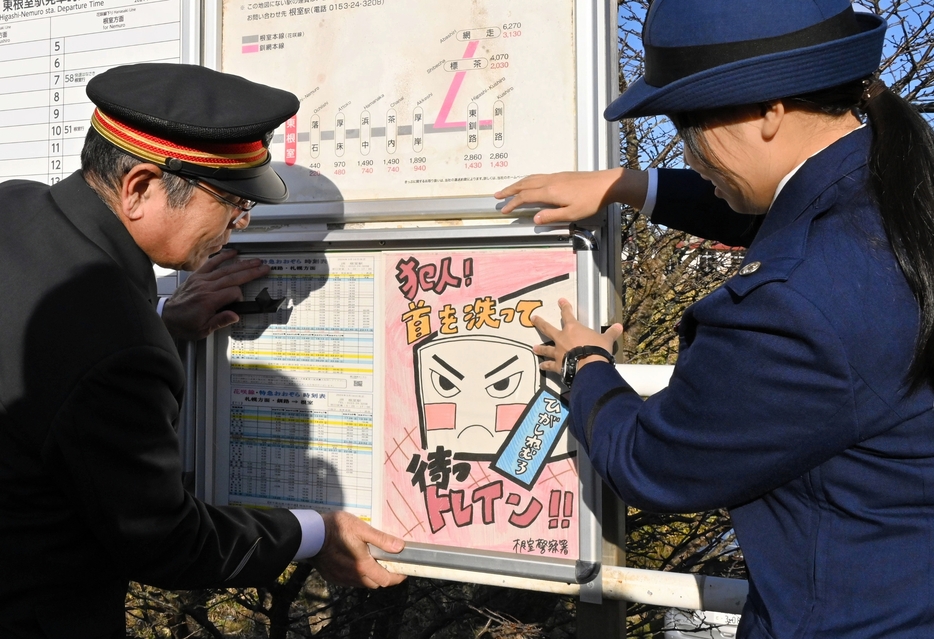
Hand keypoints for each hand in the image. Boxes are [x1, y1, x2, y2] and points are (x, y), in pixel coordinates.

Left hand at [161, 250, 269, 340]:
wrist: (166, 317)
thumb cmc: (184, 324)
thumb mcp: (202, 330)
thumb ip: (220, 321)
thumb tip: (235, 316)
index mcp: (208, 301)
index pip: (232, 293)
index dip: (239, 297)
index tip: (239, 303)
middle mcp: (206, 287)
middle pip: (233, 277)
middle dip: (250, 272)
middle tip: (264, 268)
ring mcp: (201, 280)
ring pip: (225, 269)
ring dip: (242, 264)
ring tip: (255, 261)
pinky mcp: (196, 276)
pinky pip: (211, 263)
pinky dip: (222, 257)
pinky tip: (233, 253)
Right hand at [308, 511, 405, 588]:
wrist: (310, 535)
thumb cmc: (337, 529)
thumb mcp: (362, 529)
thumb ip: (381, 539)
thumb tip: (400, 547)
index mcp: (363, 567)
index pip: (386, 580)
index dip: (397, 577)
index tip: (403, 570)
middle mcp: (353, 577)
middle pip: (375, 583)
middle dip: (385, 576)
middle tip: (388, 562)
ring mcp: (342, 578)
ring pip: (363, 583)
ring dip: (371, 576)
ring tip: (373, 561)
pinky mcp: (333, 577)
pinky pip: (350, 581)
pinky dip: (358, 575)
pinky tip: (356, 562)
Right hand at [494, 168, 641, 223]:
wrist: (606, 184)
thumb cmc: (591, 201)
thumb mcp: (571, 214)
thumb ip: (551, 216)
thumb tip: (535, 219)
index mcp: (550, 192)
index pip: (525, 197)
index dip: (513, 203)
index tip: (504, 209)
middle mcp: (550, 181)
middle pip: (524, 184)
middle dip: (509, 190)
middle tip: (497, 195)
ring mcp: (555, 176)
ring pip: (531, 178)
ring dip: (518, 184)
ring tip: (509, 189)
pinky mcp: (561, 175)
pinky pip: (538, 176)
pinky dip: (528, 180)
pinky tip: (530, 184)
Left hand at [531, 298, 622, 374]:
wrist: (590, 367)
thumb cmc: (597, 349)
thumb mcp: (606, 340)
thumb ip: (611, 333)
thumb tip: (619, 326)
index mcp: (573, 328)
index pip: (567, 314)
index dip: (564, 307)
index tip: (560, 301)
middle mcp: (562, 338)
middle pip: (548, 328)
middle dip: (540, 323)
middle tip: (532, 319)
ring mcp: (558, 352)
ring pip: (546, 348)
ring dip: (540, 348)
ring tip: (534, 348)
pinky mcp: (557, 365)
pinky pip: (549, 365)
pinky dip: (545, 366)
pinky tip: (541, 366)